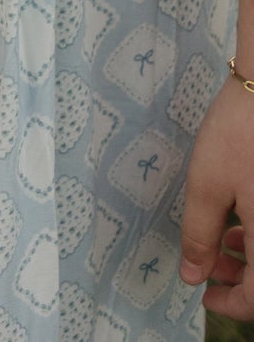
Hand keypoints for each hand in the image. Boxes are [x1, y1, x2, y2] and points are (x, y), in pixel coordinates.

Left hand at [180, 75, 253, 315]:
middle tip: (208, 266)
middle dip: (240, 278)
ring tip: (220, 239)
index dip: (232, 305)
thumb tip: (193, 276)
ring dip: (251, 256)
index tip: (205, 297)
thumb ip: (199, 236)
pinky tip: (241, 217)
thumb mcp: (208, 186)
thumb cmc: (240, 134)